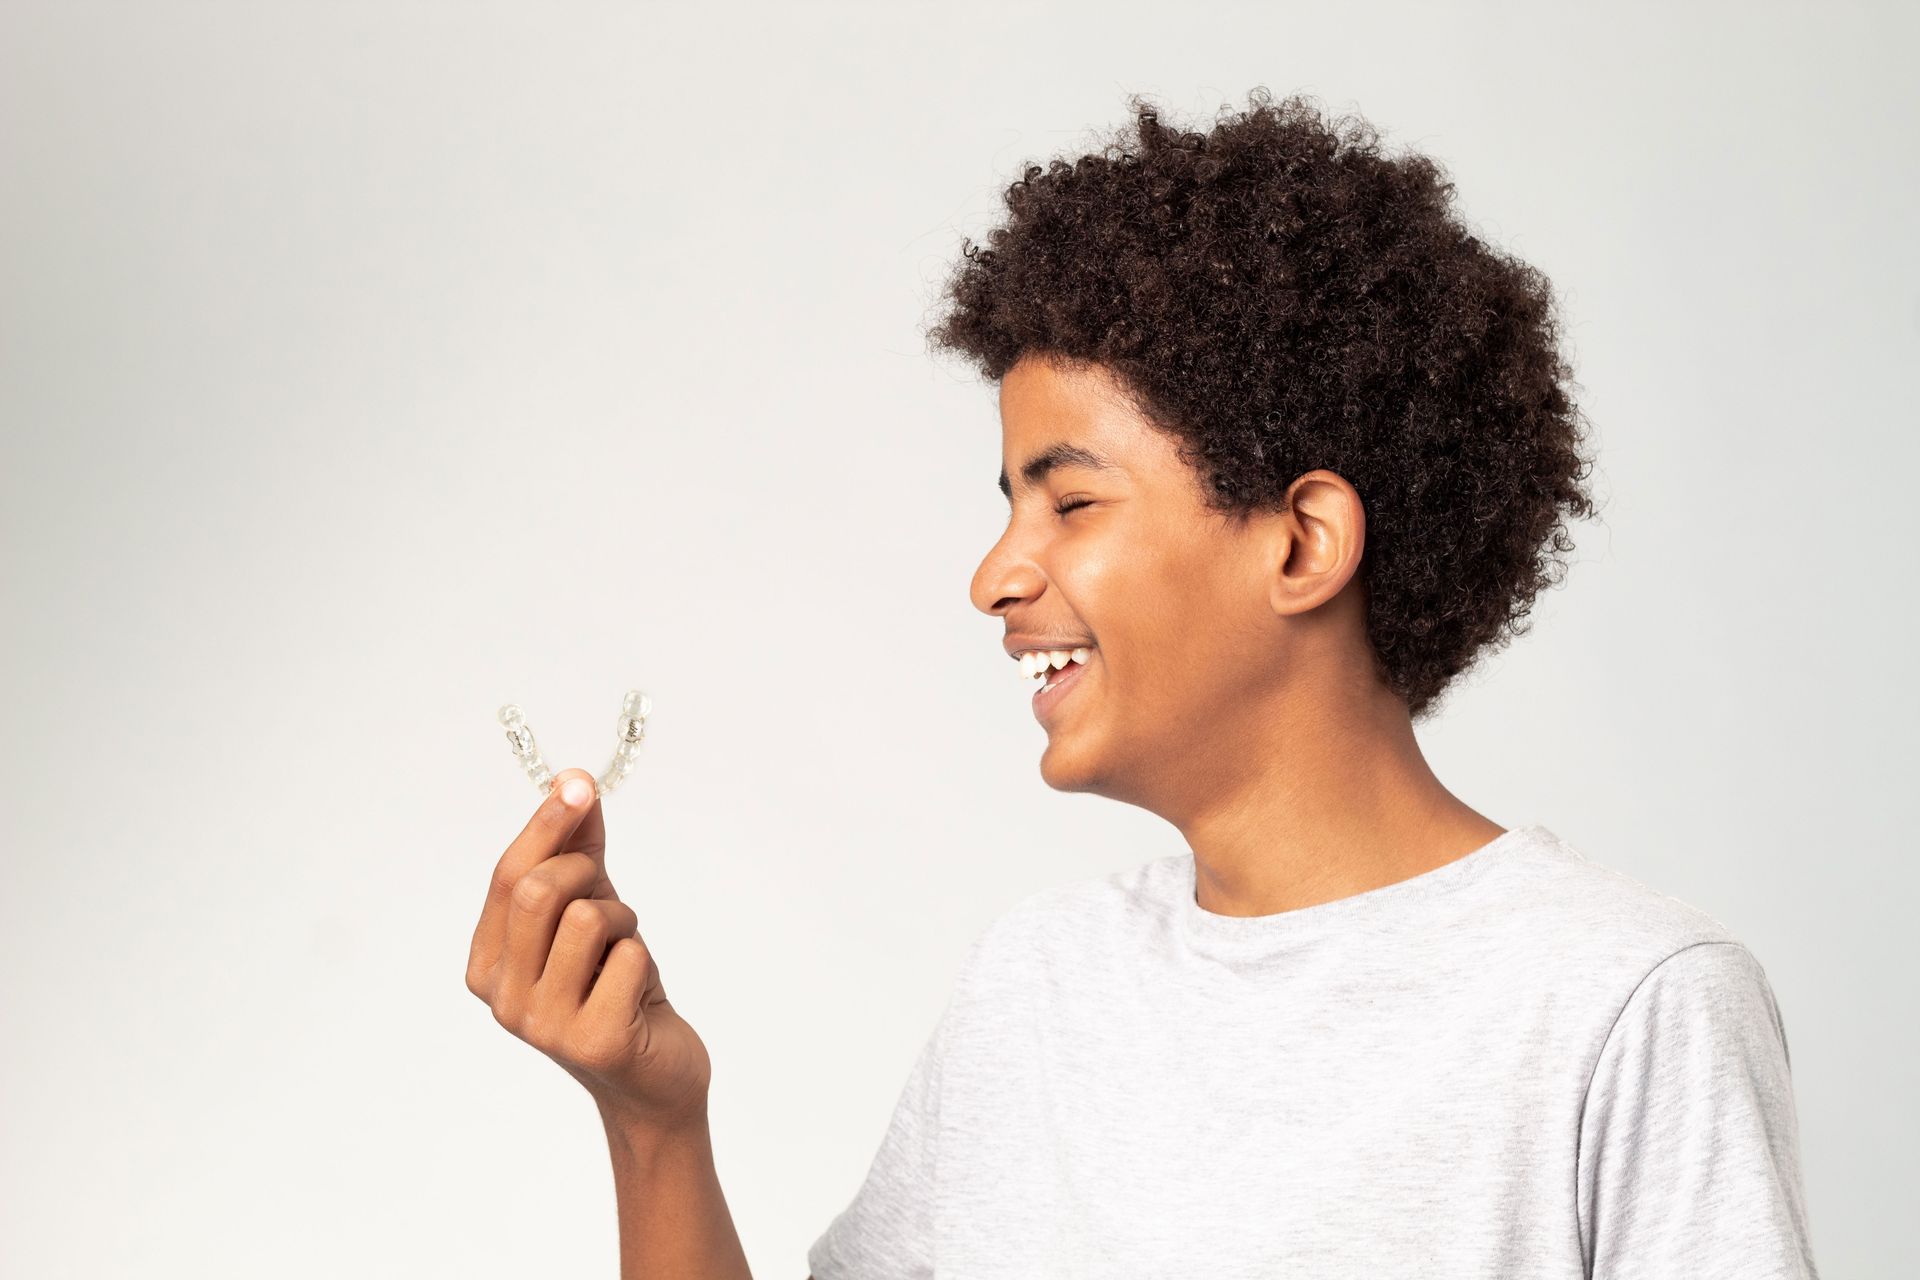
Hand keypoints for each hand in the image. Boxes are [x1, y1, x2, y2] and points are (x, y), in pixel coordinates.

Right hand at [465, 767, 712, 1132]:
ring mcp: (544, 1025)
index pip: (507, 877)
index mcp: (487, 964)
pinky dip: (643, 959)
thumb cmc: (615, 988)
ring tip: (623, 951)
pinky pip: (629, 957)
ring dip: (622, 920)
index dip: (545, 824)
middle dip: (586, 870)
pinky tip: (638, 993)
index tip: (578, 785)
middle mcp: (502, 998)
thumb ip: (578, 849)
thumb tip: (574, 781)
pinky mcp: (595, 1041)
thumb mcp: (592, 910)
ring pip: (586, 918)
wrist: (652, 1077)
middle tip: (609, 892)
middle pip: (538, 891)